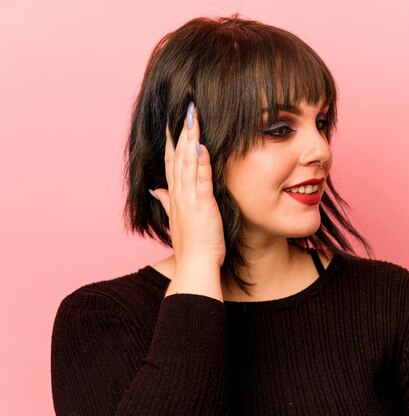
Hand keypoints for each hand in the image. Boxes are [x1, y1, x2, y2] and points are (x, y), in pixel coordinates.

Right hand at [151, 102, 225, 298]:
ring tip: (192, 117)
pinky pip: (200, 179)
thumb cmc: (192, 245)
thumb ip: (168, 201)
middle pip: (178, 156)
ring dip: (189, 139)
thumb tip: (157, 189)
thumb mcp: (178, 219)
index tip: (175, 122)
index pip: (173, 162)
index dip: (174, 141)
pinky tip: (202, 144)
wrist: (194, 265)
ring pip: (187, 162)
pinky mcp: (201, 204)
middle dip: (181, 131)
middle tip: (185, 108)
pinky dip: (200, 162)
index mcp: (176, 195)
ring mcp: (189, 198)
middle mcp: (179, 193)